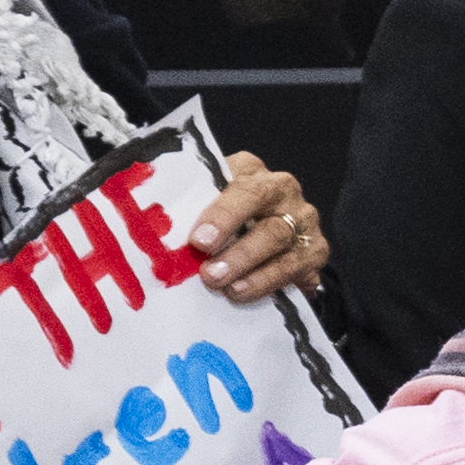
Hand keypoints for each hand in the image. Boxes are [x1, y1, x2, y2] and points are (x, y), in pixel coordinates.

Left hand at [177, 161, 327, 313]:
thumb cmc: (218, 213)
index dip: (222, 215)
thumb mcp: (204, 200)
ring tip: (228, 289)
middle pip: (268, 220)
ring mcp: (303, 221)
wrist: (258, 227)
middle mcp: (283, 191)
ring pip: (284, 246)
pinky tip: (247, 292)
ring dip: (254, 271)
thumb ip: (187, 208)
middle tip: (211, 273)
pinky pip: (297, 269)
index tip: (199, 240)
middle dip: (240, 251)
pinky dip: (271, 283)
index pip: (242, 187)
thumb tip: (149, 230)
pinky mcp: (315, 250)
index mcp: (252, 172)